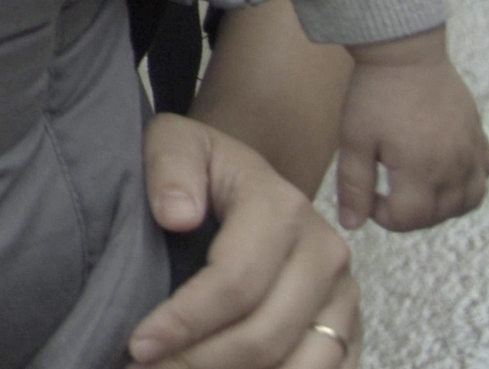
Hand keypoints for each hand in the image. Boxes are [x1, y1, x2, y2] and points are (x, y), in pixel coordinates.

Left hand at [128, 112, 362, 367]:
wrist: (246, 179)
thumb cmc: (203, 166)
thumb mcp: (175, 143)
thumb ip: (170, 168)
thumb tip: (177, 216)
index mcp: (283, 209)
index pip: (235, 283)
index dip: (185, 322)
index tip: (138, 345)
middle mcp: (326, 254)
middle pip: (266, 334)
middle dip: (200, 363)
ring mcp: (344, 294)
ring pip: (301, 365)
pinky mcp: (350, 325)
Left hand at [333, 29, 488, 229]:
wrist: (405, 53)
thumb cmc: (375, 95)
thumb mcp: (353, 140)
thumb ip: (354, 186)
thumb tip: (352, 225)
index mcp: (420, 170)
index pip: (409, 219)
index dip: (384, 216)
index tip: (369, 195)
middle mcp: (454, 166)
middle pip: (439, 215)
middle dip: (410, 214)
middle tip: (387, 193)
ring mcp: (471, 152)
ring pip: (469, 201)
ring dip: (443, 206)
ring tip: (415, 189)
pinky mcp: (479, 136)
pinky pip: (485, 174)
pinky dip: (469, 184)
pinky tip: (445, 173)